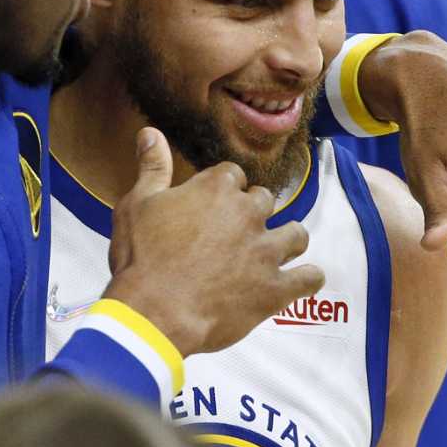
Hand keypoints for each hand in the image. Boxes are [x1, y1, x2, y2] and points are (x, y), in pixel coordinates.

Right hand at [102, 127, 323, 355]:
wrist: (153, 314)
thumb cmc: (141, 259)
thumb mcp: (137, 205)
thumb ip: (152, 167)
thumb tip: (151, 132)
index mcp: (217, 188)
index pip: (233, 175)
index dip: (223, 190)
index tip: (211, 208)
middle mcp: (248, 213)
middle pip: (265, 201)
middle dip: (253, 214)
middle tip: (233, 236)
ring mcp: (266, 251)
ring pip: (296, 234)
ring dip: (287, 240)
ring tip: (273, 252)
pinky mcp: (275, 288)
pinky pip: (309, 278)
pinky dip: (307, 279)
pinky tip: (300, 281)